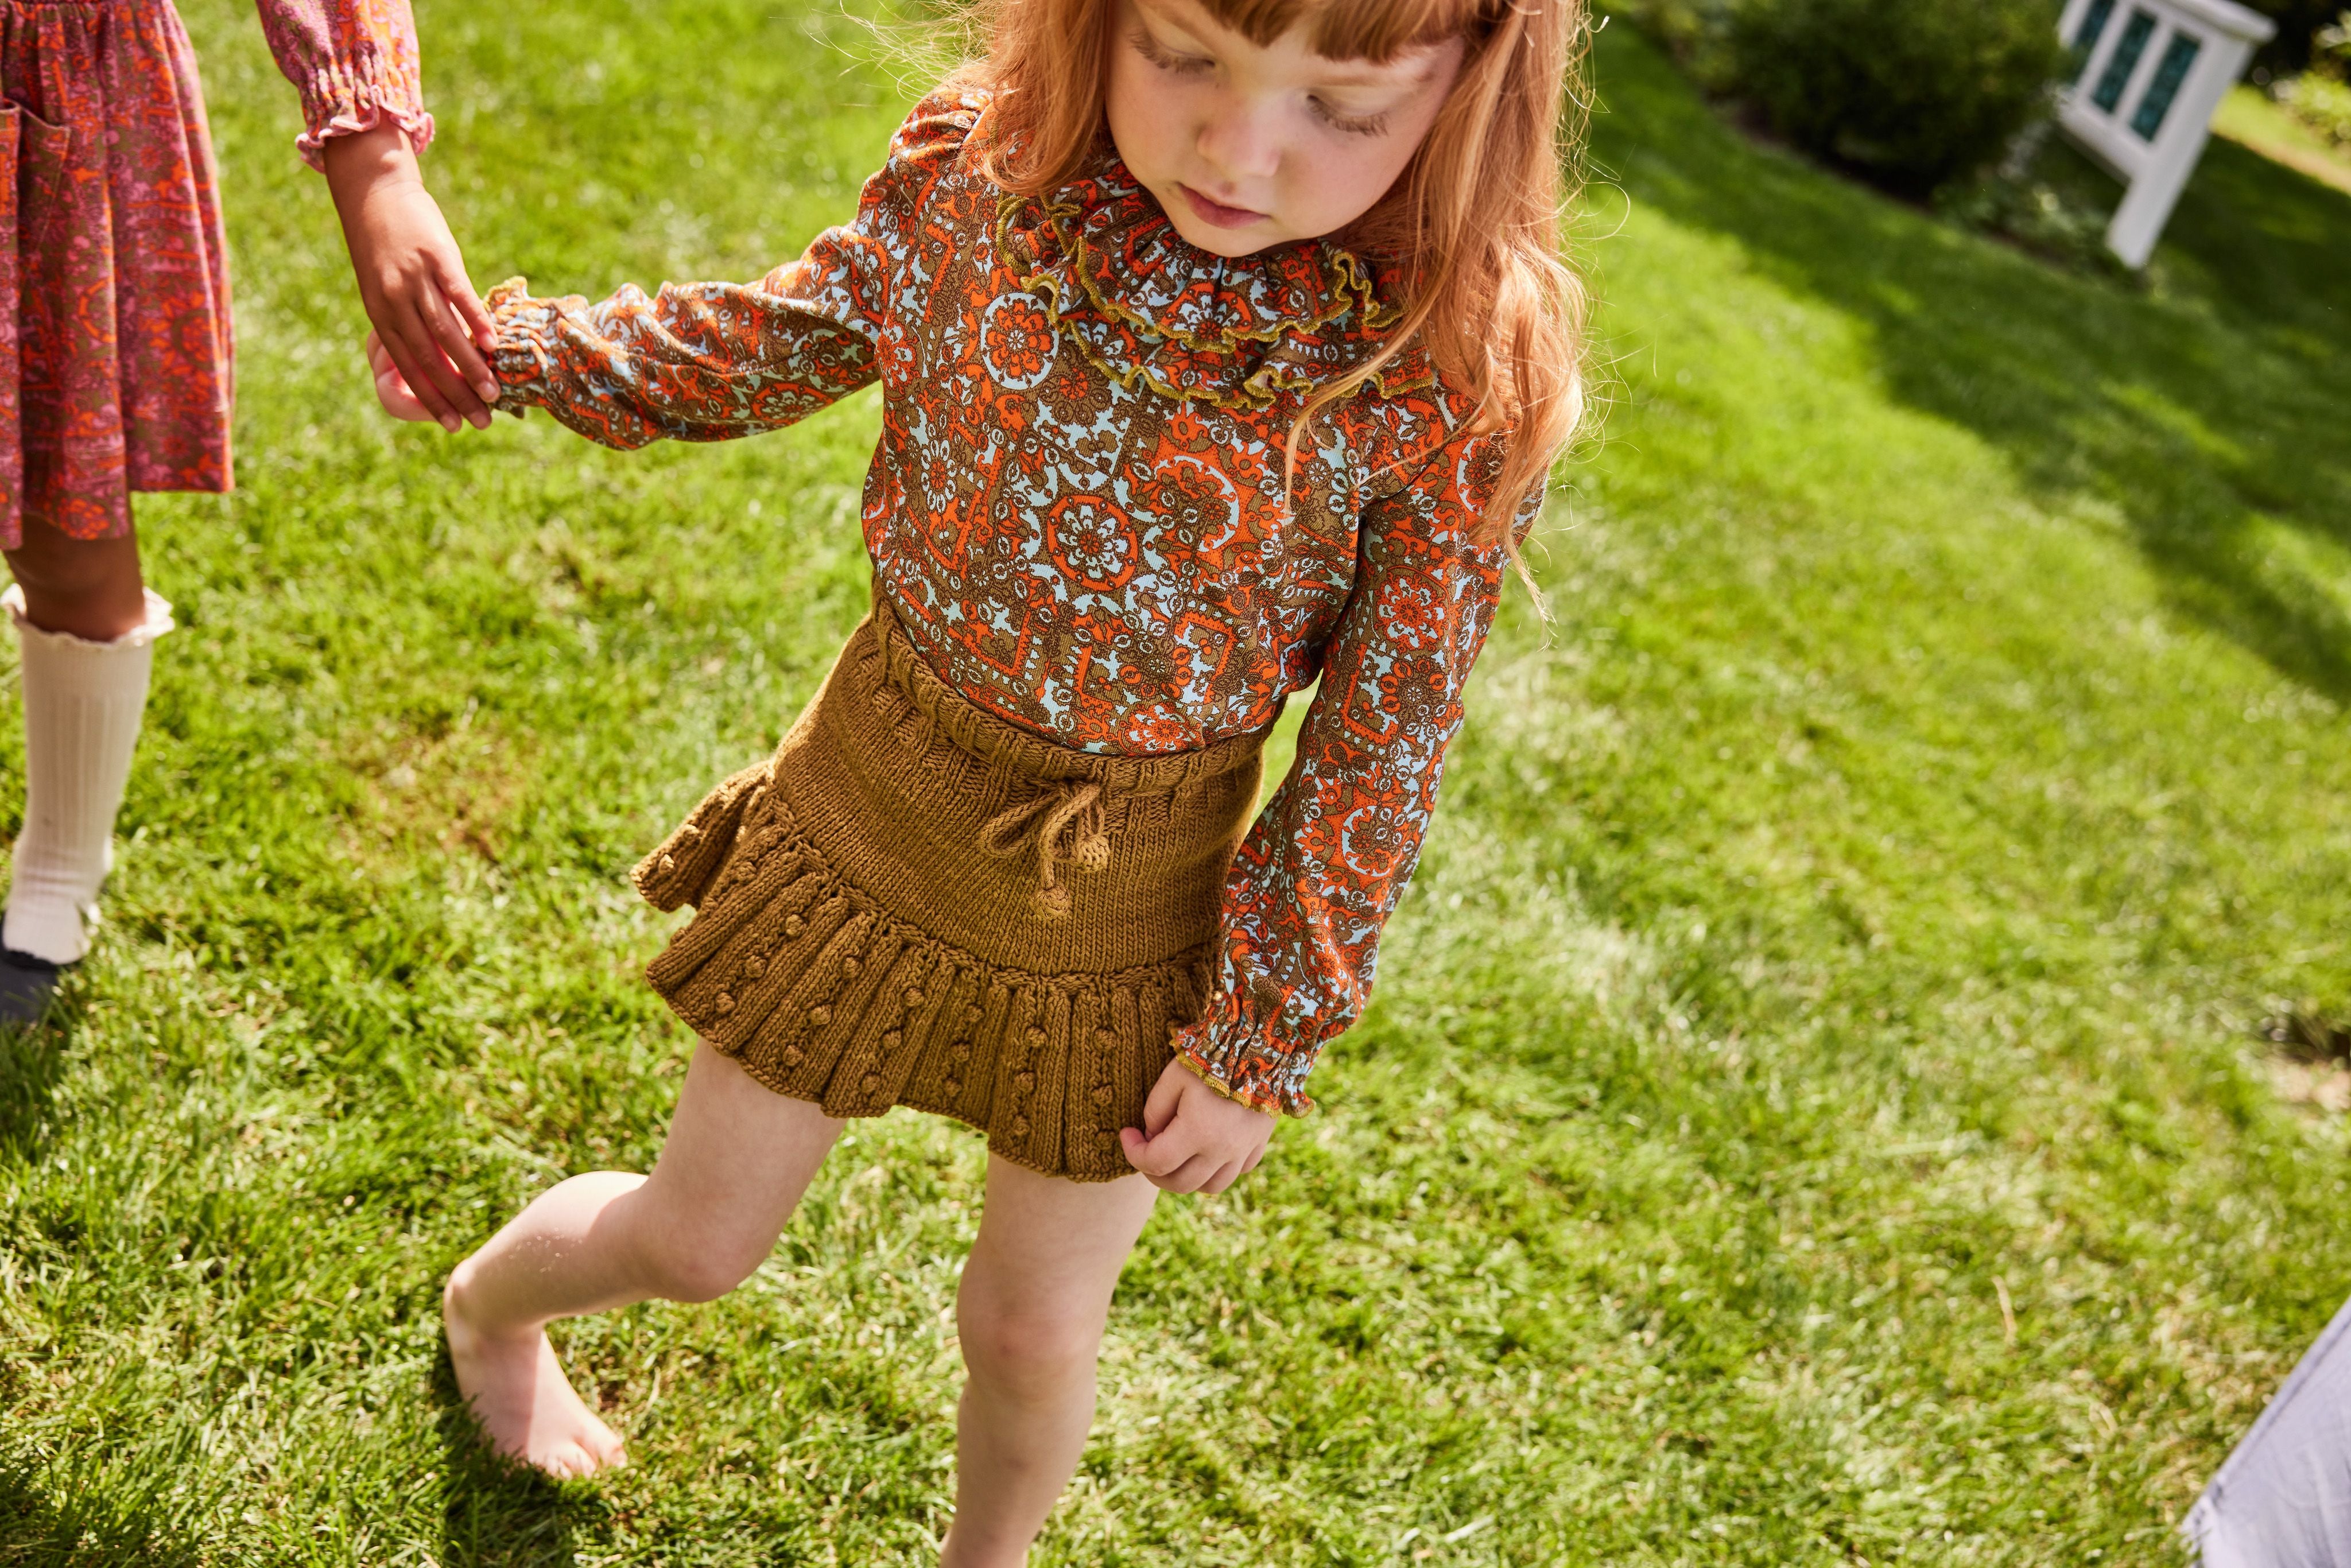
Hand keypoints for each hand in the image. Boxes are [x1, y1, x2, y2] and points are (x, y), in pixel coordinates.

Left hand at [323, 123, 497, 432]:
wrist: (375, 191)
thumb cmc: (383, 243)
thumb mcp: (385, 285)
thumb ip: (408, 318)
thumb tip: (439, 358)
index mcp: (380, 312)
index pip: (408, 367)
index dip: (431, 398)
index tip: (453, 425)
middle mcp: (395, 299)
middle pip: (430, 358)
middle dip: (457, 393)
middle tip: (483, 420)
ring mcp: (415, 278)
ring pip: (447, 333)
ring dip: (472, 368)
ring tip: (495, 392)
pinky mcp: (437, 257)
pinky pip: (459, 297)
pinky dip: (477, 323)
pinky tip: (493, 345)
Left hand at [1119, 1058, 1275, 1193]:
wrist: (1261, 1044)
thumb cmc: (1212, 1056)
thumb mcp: (1174, 1076)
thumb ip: (1155, 1109)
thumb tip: (1151, 1136)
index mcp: (1197, 1132)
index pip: (1155, 1162)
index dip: (1133, 1152)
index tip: (1127, 1134)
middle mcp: (1222, 1150)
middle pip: (1179, 1183)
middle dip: (1154, 1172)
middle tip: (1145, 1149)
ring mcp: (1243, 1151)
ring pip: (1209, 1187)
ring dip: (1186, 1178)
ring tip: (1175, 1158)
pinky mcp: (1259, 1144)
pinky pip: (1236, 1173)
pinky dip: (1216, 1171)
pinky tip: (1207, 1152)